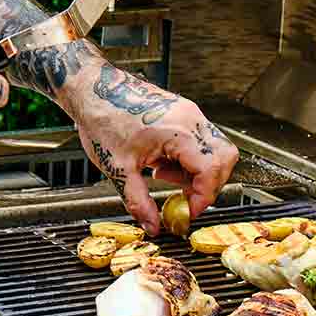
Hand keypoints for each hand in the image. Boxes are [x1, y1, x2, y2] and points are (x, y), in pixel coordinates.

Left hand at [73, 62, 238, 234]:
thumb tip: (152, 225)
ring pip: (214, 149)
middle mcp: (189, 117)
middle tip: (185, 198)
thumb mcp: (118, 169)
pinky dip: (188, 158)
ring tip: (164, 176)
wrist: (91, 90)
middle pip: (224, 157)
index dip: (204, 196)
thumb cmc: (102, 118)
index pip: (211, 169)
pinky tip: (162, 163)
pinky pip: (200, 140)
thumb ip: (138, 202)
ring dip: (197, 171)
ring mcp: (188, 112)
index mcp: (177, 130)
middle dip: (208, 184)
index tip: (189, 210)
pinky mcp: (182, 112)